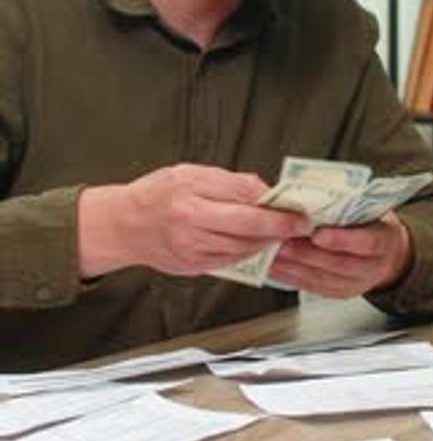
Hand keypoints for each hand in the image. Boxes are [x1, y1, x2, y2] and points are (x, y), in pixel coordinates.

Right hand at [79, 163, 310, 277]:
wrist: (123, 226)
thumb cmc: (155, 195)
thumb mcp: (190, 173)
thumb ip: (228, 182)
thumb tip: (264, 191)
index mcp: (189, 192)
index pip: (243, 197)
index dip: (275, 205)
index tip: (296, 208)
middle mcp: (189, 221)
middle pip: (247, 227)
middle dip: (280, 228)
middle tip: (300, 225)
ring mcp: (191, 248)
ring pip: (243, 248)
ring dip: (266, 241)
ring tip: (279, 233)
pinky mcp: (193, 267)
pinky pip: (231, 260)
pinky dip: (247, 252)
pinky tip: (253, 243)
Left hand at [269, 210, 412, 297]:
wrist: (386, 252)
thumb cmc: (371, 221)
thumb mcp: (368, 207)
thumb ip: (345, 205)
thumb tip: (310, 196)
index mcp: (384, 240)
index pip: (366, 242)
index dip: (341, 240)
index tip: (317, 233)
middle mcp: (373, 267)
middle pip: (338, 263)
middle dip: (306, 252)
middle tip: (281, 239)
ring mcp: (355, 284)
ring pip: (321, 278)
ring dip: (293, 265)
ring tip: (271, 251)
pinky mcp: (338, 293)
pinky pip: (311, 287)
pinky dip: (290, 276)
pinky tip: (273, 266)